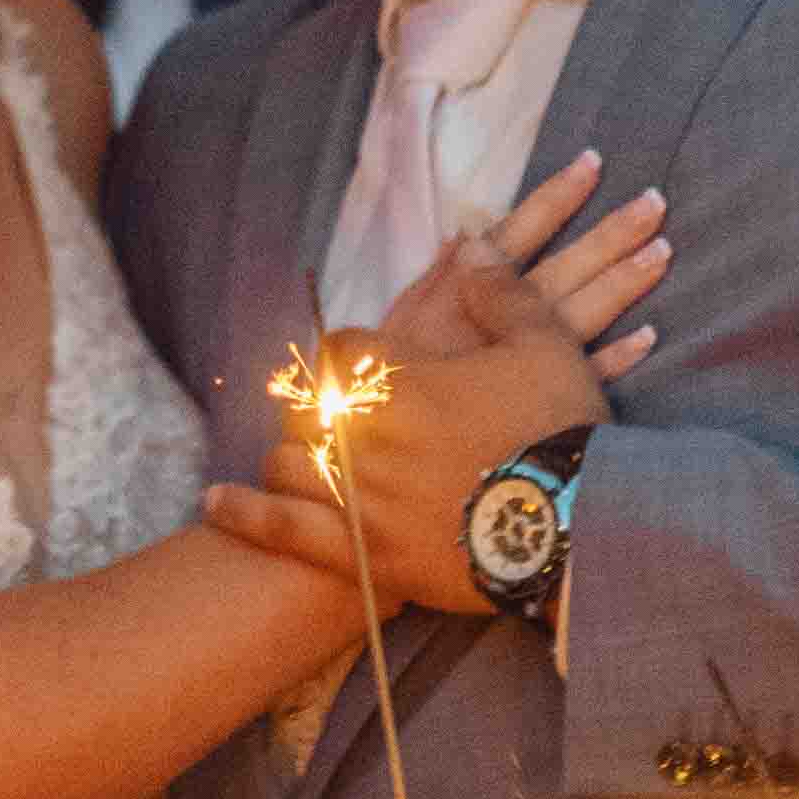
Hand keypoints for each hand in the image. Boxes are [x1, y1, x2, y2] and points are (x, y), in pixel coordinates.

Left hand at [196, 159, 667, 601]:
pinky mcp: (363, 556)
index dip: (348, 354)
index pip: (339, 347)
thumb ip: (499, 292)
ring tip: (301, 457)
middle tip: (330, 414)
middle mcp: (366, 435)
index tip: (362, 365)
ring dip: (290, 454)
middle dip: (313, 404)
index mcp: (402, 379)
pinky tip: (214, 500)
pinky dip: (243, 512)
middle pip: (303, 404)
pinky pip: (281, 530)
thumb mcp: (544, 346)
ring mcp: (359, 498)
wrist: (584, 530)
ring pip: (285, 461)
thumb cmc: (565, 434)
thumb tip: (470, 243)